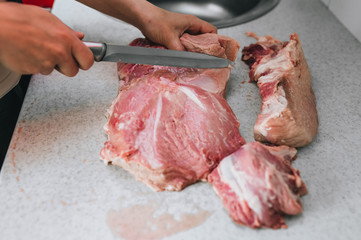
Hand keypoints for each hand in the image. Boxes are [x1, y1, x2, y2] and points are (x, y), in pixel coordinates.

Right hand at [0, 3, 93, 76]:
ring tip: (35, 48)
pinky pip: (36, 71)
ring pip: (52, 70)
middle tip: (57, 57)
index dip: (84, 62)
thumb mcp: (48, 19)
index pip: (88, 60)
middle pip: (72, 71)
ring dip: (47, 63)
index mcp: (66, 39)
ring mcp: (45, 63)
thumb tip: (79, 37)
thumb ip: (67, 31)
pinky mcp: (31, 70)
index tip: (81, 61)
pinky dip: (33, 64)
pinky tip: (27, 51)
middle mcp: (58, 53)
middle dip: (66, 66)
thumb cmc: (18, 18)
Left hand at [77, 0, 216, 50]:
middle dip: (204, 50)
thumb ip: (180, 51)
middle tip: (203, 60)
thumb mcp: (170, 39)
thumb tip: (188, 62)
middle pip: (204, 40)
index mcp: (193, 23)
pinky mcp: (176, 37)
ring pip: (194, 44)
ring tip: (193, 60)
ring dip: (193, 52)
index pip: (212, 32)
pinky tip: (182, 57)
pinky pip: (185, 45)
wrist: (143, 19)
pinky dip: (185, 52)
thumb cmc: (156, 22)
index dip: (215, 43)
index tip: (215, 54)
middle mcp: (190, 27)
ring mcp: (183, 32)